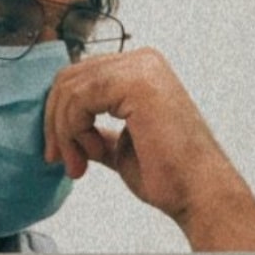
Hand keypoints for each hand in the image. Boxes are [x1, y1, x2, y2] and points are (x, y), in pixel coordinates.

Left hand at [43, 48, 254, 250]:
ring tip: (80, 164)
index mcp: (141, 71)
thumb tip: (70, 135)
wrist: (198, 193)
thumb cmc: (168, 176)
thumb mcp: (121, 148)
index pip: (79, 78)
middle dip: (56, 124)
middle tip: (62, 161)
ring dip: (65, 133)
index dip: (59, 116)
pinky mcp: (136, 82)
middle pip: (69, 79)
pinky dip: (73, 131)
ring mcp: (141, 68)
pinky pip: (79, 98)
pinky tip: (92, 153)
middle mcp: (142, 61)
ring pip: (70, 89)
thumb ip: (98, 134)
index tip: (61, 155)